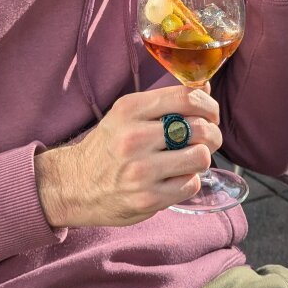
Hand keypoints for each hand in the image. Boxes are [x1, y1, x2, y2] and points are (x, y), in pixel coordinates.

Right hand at [34, 85, 222, 227]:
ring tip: (190, 159)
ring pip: (200, 157)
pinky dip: (190, 181)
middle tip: (208, 139)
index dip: (208, 105)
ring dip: (201, 158)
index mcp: (131, 109)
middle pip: (199, 128)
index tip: (211, 113)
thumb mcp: (127, 114)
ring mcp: (142, 170)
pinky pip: (191, 184)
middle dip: (212, 134)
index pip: (186, 97)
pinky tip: (176, 177)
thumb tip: (206, 88)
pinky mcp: (148, 199)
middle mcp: (135, 138)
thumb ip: (164, 102)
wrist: (75, 185)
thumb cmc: (108, 146)